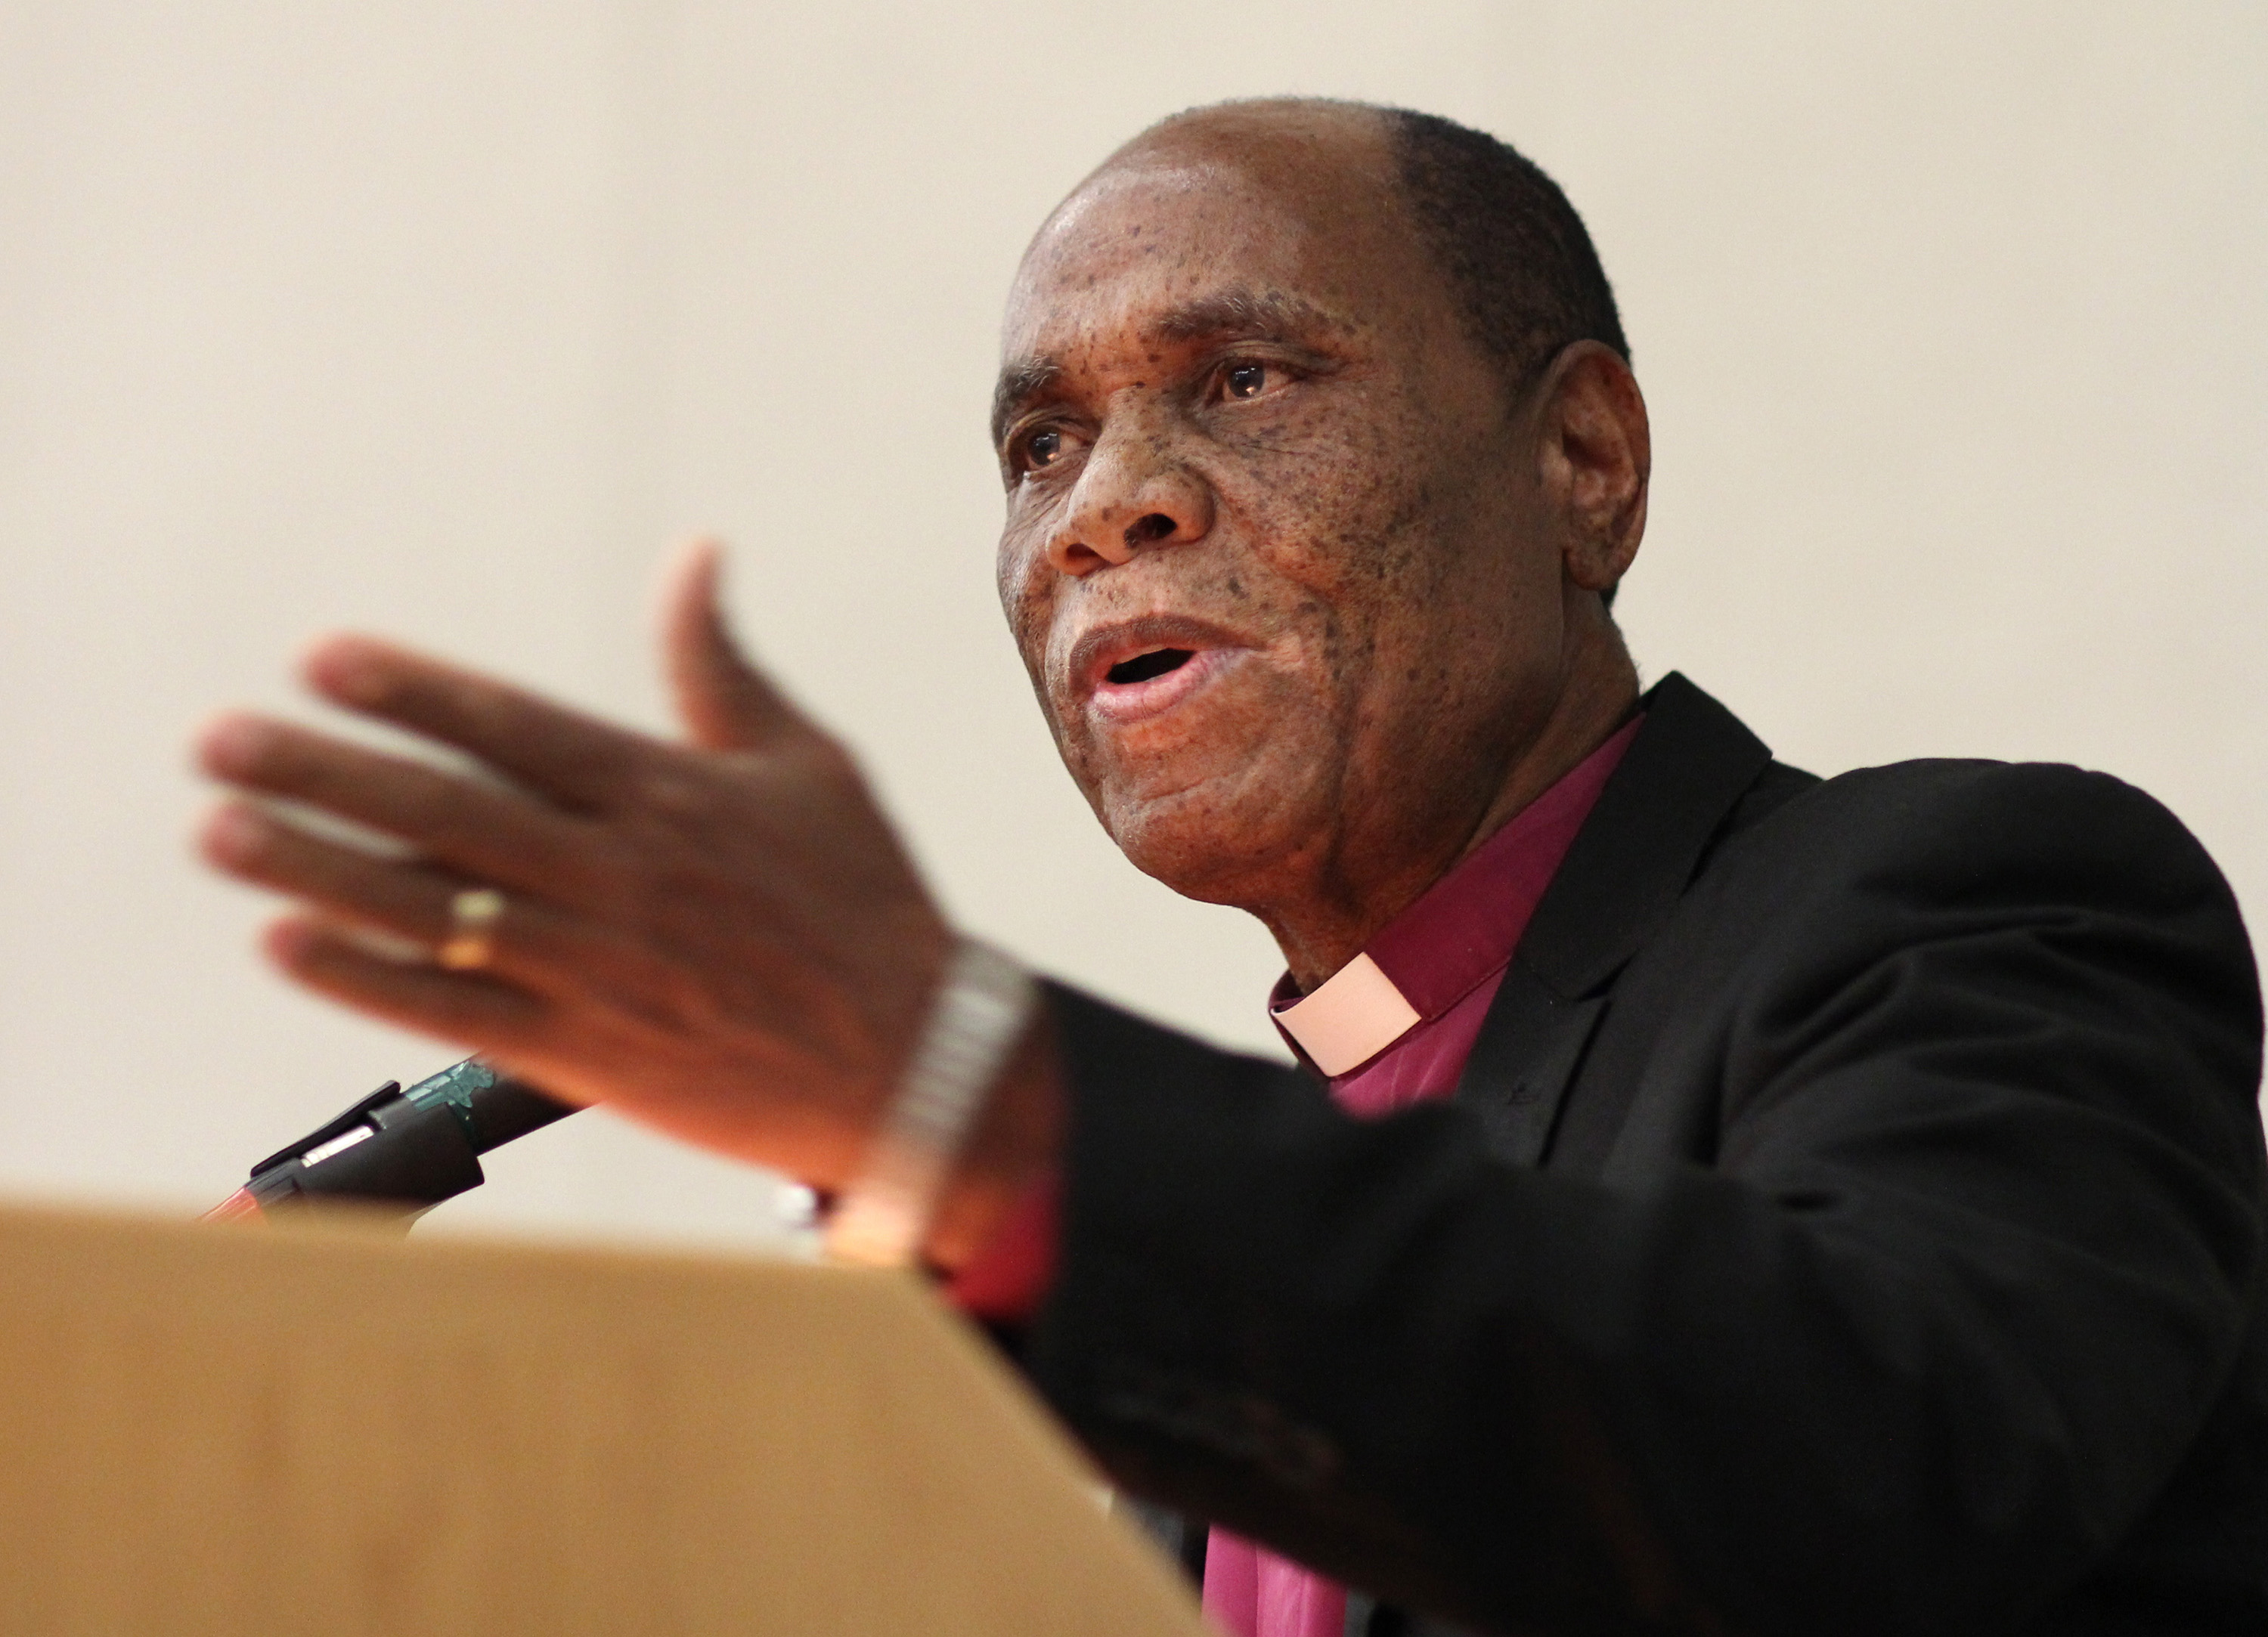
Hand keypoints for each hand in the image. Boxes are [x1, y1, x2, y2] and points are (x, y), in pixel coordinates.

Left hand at [196, 542, 1055, 1230]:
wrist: (917, 1064)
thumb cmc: (865, 901)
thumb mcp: (811, 765)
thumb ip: (722, 667)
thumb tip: (695, 553)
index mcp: (672, 793)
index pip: (515, 728)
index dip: (412, 691)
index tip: (320, 660)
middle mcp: (622, 873)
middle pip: (446, 810)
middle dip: (322, 769)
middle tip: (220, 739)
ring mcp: (599, 966)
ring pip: (430, 907)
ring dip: (314, 866)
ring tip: (219, 831)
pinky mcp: (588, 1053)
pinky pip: (454, 1011)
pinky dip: (366, 978)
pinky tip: (287, 943)